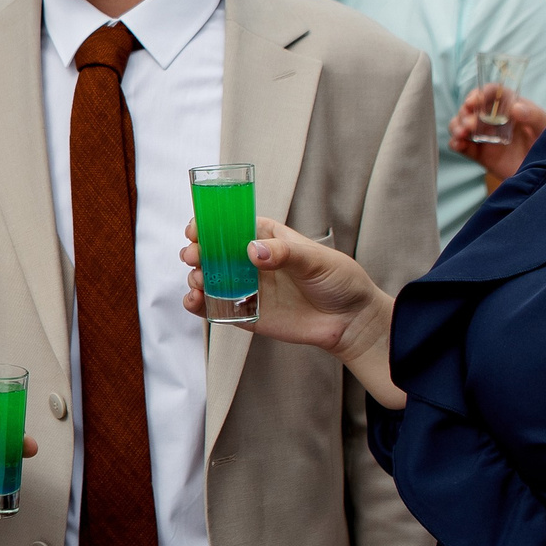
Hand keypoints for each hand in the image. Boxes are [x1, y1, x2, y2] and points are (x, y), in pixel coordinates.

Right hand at [179, 217, 401, 407]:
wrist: (351, 322)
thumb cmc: (339, 281)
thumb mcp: (317, 260)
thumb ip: (285, 253)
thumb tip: (253, 251)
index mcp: (268, 238)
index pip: (232, 225)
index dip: (210, 224)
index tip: (196, 228)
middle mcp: (252, 261)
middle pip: (214, 251)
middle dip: (196, 250)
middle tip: (194, 255)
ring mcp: (247, 288)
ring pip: (210, 278)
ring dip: (195, 276)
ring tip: (199, 280)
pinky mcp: (246, 314)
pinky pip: (215, 308)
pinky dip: (198, 305)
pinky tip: (194, 301)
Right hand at [447, 84, 545, 181]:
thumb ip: (535, 116)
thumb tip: (515, 108)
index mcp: (512, 108)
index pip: (493, 94)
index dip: (481, 94)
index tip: (474, 101)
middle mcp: (496, 120)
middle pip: (473, 109)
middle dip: (466, 113)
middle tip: (469, 124)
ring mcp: (487, 137)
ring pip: (463, 125)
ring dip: (457, 126)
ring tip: (462, 134)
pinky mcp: (482, 155)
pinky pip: (463, 146)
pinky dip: (455, 143)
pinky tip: (458, 144)